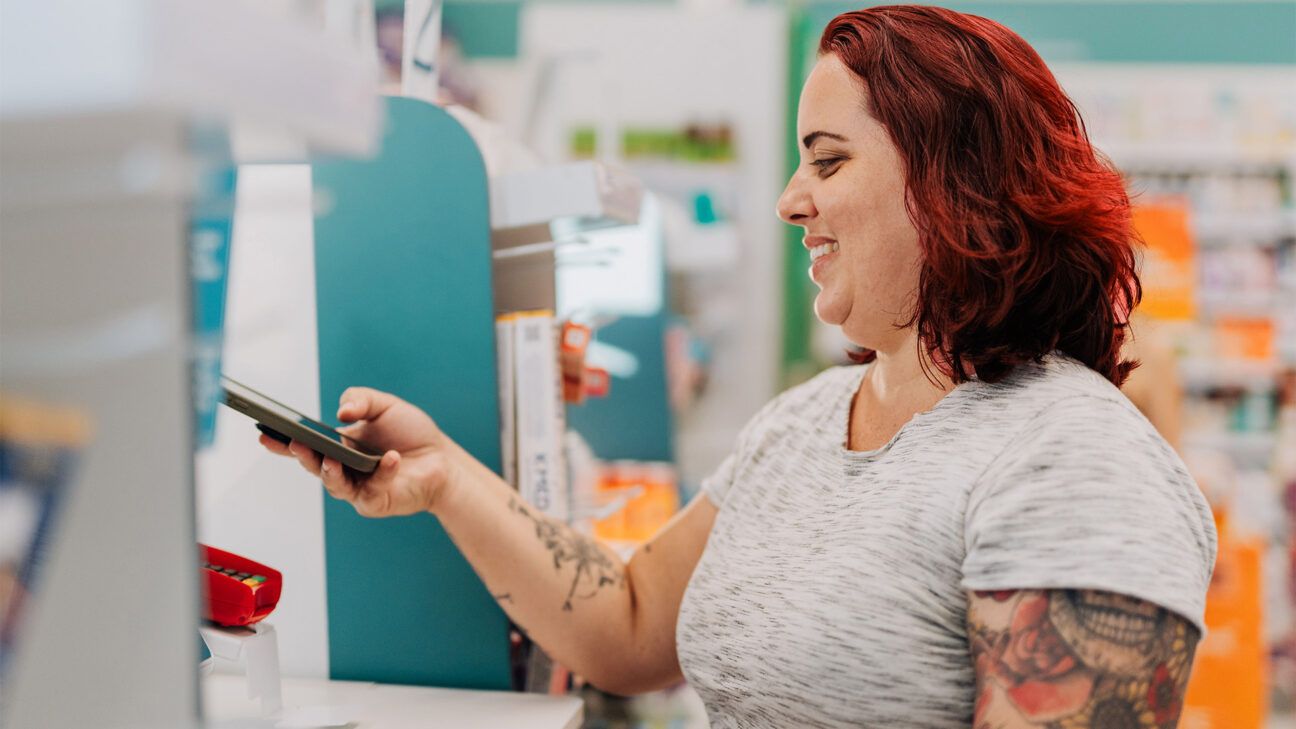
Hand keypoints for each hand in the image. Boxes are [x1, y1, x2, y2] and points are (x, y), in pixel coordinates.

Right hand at [258, 387, 462, 516]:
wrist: (441, 459)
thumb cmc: (410, 433)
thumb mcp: (384, 405)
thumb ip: (361, 400)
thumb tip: (341, 412)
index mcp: (338, 445)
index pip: (305, 444)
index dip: (283, 442)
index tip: (265, 435)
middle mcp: (342, 468)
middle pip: (314, 465)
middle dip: (303, 456)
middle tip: (296, 444)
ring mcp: (357, 487)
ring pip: (334, 483)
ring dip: (331, 471)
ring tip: (332, 458)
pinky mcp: (375, 501)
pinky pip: (372, 490)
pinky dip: (382, 472)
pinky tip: (390, 458)